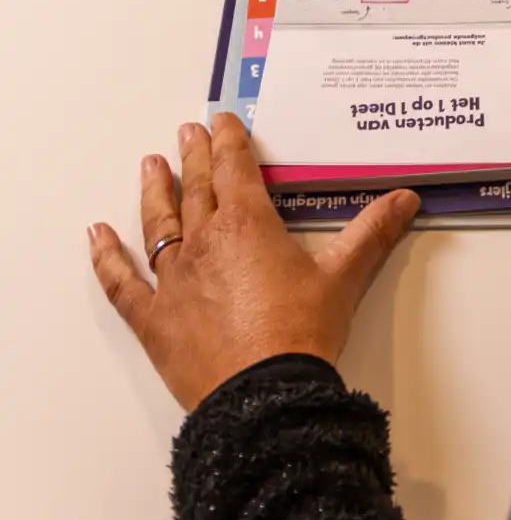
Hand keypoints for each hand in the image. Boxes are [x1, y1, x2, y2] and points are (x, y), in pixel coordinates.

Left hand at [88, 114, 418, 410]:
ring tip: (149, 165)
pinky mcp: (154, 320)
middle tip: (187, 132)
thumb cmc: (300, 335)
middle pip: (196, 187)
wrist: (263, 400)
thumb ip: (373, 233)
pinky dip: (107, 258)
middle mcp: (203, 243)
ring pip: (158, 224)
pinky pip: (122, 284)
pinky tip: (96, 236)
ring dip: (154, 191)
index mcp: (246, 224)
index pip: (235, 167)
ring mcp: (173, 281)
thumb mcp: (343, 278)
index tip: (223, 120)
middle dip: (194, 156)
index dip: (229, 139)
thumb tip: (406, 199)